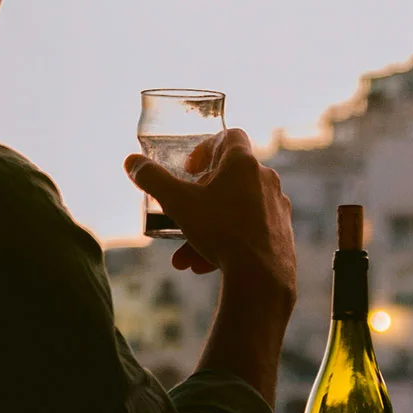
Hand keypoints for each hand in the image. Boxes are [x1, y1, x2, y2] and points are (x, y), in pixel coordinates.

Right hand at [125, 129, 295, 299]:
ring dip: (207, 230)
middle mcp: (265, 179)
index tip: (190, 170)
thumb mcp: (177, 203)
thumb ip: (152, 179)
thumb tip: (131, 161)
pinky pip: (249, 231)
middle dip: (198, 202)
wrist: (262, 276)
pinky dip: (227, 243)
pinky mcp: (281, 232)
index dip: (207, 147)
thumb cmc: (220, 231)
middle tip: (181, 216)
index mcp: (243, 163)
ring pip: (234, 211)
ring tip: (186, 256)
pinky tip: (205, 265)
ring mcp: (276, 206)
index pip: (230, 137)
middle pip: (227, 181)